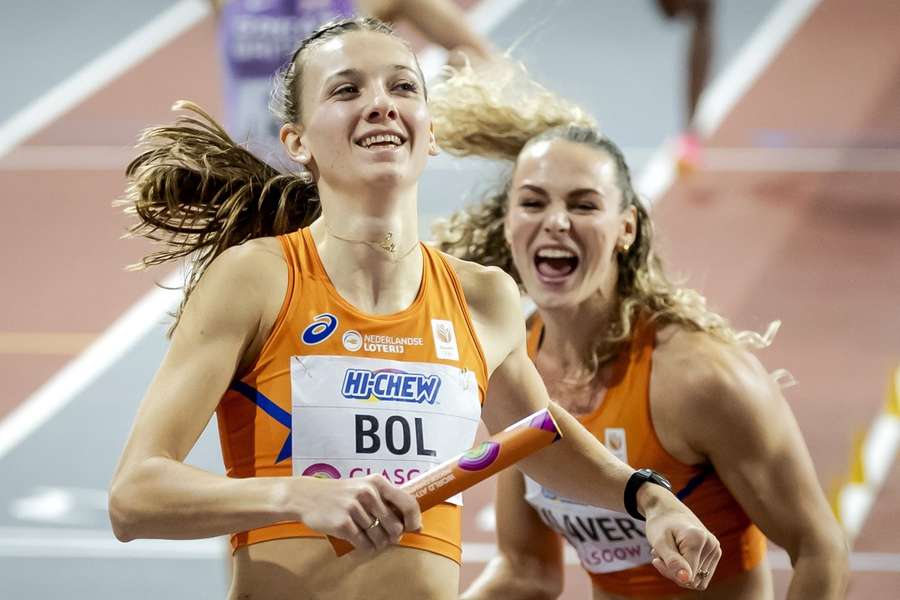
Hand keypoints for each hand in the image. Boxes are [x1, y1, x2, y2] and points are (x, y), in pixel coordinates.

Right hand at [291, 474, 421, 552]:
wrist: (308, 496)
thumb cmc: (341, 494)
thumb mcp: (364, 487)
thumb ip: (387, 501)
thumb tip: (415, 524)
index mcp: (377, 482)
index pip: (408, 503)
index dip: (414, 520)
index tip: (413, 528)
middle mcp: (368, 493)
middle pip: (395, 526)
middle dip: (393, 536)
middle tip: (385, 536)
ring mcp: (354, 508)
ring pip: (380, 538)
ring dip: (377, 543)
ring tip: (370, 538)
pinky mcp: (343, 523)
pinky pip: (364, 544)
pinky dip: (366, 547)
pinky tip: (361, 543)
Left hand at [639, 485, 720, 589]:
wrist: (667, 510)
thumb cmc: (660, 524)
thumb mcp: (659, 542)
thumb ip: (672, 561)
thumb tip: (686, 580)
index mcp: (698, 539)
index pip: (687, 575)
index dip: (668, 572)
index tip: (655, 559)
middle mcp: (712, 544)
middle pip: (692, 579)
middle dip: (673, 571)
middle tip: (660, 555)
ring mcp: (715, 549)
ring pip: (697, 579)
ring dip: (679, 571)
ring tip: (669, 554)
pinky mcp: (714, 553)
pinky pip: (700, 575)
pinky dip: (687, 569)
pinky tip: (676, 556)